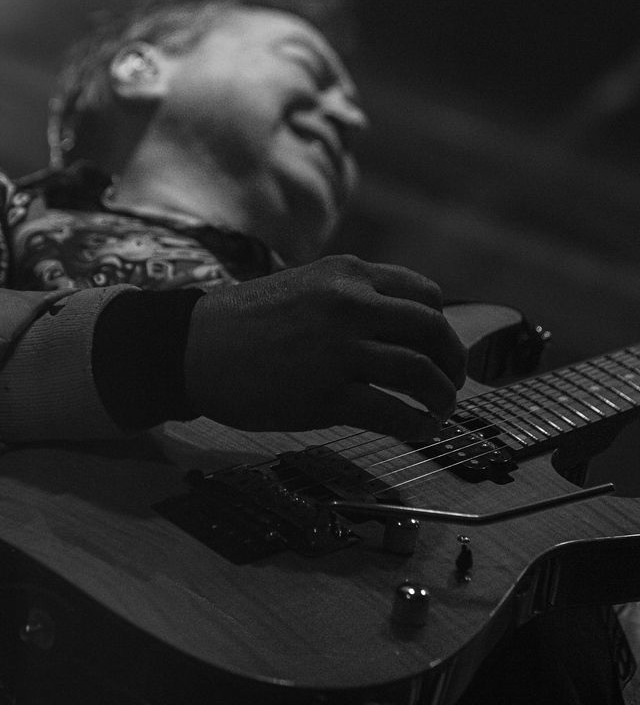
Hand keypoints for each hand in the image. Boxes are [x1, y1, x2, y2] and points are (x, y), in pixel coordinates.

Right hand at [184, 254, 466, 437]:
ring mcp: (339, 349)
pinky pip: (391, 411)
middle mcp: (351, 305)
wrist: (194, 345)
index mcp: (348, 274)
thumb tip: (398, 324)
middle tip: (453, 382)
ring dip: (441, 396)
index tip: (442, 347)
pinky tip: (419, 430)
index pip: (424, 294)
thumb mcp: (305, 285)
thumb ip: (350, 296)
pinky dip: (416, 424)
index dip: (442, 325)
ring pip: (419, 372)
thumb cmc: (245, 320)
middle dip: (453, 361)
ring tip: (441, 410)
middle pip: (432, 330)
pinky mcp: (326, 394)